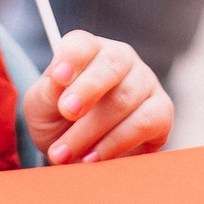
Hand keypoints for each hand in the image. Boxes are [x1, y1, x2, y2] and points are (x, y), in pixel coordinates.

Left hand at [23, 31, 173, 165]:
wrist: (82, 154)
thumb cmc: (59, 123)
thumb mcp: (42, 107)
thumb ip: (48, 93)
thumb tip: (61, 83)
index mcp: (88, 51)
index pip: (82, 44)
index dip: (71, 58)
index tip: (58, 77)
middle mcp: (121, 60)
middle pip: (109, 65)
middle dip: (86, 90)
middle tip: (67, 113)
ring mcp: (146, 82)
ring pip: (123, 100)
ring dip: (91, 130)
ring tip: (66, 153)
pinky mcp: (161, 111)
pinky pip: (144, 123)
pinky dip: (115, 144)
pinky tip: (94, 158)